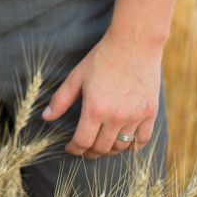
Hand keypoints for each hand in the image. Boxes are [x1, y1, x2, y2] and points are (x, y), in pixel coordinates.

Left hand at [42, 27, 162, 158]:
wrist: (133, 44)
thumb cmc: (101, 59)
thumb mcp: (76, 77)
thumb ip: (60, 100)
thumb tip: (45, 117)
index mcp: (94, 109)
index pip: (83, 142)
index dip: (74, 149)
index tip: (70, 148)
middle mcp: (116, 116)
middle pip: (101, 148)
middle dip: (89, 152)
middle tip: (84, 149)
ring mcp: (135, 116)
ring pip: (121, 147)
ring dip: (109, 150)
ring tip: (101, 144)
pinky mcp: (150, 113)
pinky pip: (142, 140)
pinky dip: (132, 146)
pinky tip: (123, 142)